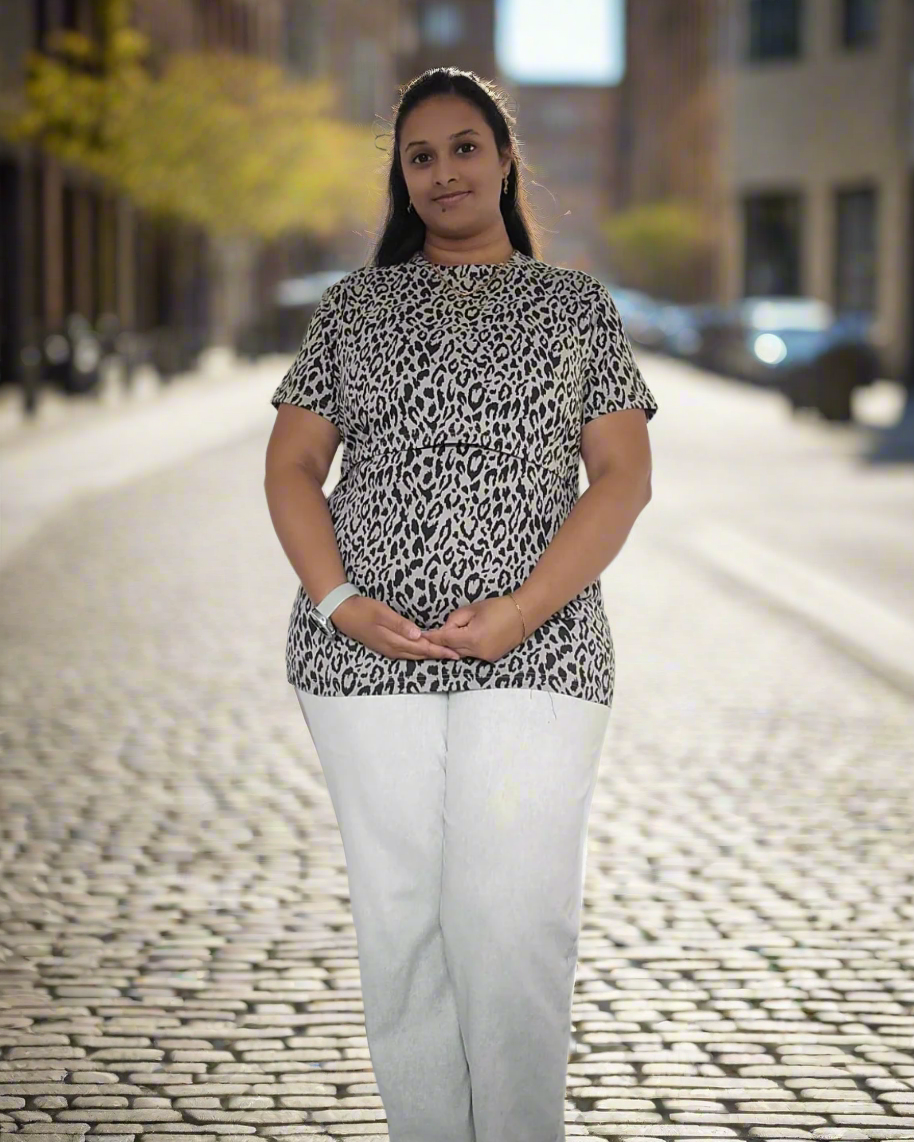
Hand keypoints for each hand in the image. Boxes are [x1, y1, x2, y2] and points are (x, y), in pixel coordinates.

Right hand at [330, 595, 460, 660]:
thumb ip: (400, 625)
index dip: (439, 651)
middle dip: (438, 655)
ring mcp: (389, 649)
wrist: (342, 613)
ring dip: (430, 654)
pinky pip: (407, 652)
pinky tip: (424, 649)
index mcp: (394, 642)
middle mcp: (393, 649)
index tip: (454, 653)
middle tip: (456, 655)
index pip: (422, 649)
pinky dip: (419, 651)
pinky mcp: (386, 646)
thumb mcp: (382, 614)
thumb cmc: (362, 610)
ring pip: (414, 655)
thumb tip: (419, 636)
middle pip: (420, 654)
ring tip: (444, 654)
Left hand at [421, 596, 526, 662]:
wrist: (524, 614)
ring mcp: (485, 657)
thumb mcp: (473, 609)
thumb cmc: (499, 607)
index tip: (420, 635)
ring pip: (461, 653)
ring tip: (457, 631)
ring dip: (455, 644)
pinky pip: (472, 654)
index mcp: (472, 637)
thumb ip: (454, 620)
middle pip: (451, 648)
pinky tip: (468, 636)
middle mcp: (478, 651)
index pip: (445, 638)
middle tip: (435, 631)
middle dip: (444, 639)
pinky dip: (466, 647)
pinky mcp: (491, 658)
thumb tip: (445, 629)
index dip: (432, 636)